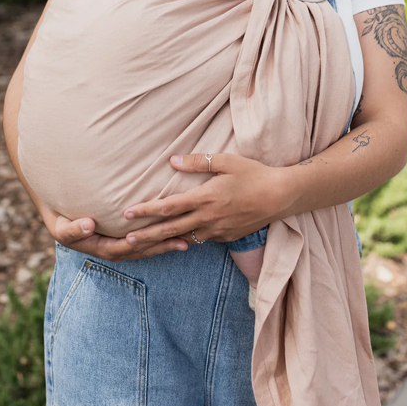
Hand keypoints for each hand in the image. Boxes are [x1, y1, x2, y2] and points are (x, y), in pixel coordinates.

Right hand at [38, 204, 188, 262]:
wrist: (58, 213)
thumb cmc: (61, 218)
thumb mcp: (61, 227)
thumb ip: (73, 229)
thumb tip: (89, 225)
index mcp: (100, 248)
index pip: (125, 248)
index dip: (142, 244)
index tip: (160, 239)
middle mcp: (112, 249)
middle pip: (141, 250)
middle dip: (161, 246)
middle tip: (183, 241)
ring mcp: (118, 244)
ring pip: (145, 246)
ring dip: (164, 243)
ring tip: (187, 239)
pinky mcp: (123, 236)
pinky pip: (143, 239)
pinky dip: (159, 237)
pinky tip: (176, 231)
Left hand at [122, 152, 288, 246]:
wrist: (280, 196)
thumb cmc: (253, 174)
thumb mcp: (226, 161)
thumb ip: (198, 162)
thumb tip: (173, 160)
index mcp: (204, 198)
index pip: (168, 206)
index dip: (146, 210)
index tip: (127, 213)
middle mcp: (208, 218)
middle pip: (170, 229)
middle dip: (147, 234)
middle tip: (126, 240)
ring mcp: (217, 230)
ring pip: (185, 238)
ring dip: (163, 242)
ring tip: (145, 244)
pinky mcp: (226, 237)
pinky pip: (202, 240)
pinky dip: (186, 241)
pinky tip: (177, 240)